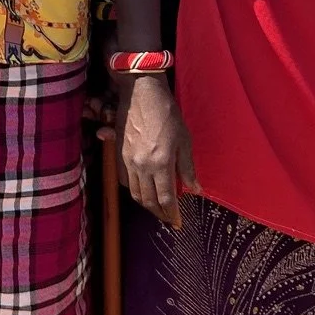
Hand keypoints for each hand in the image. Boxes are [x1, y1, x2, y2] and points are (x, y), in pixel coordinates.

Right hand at [99, 74, 199, 228]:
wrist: (141, 93)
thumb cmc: (167, 114)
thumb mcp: (184, 140)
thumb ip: (188, 168)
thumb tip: (195, 189)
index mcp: (160, 164)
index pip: (166, 199)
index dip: (172, 213)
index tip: (177, 222)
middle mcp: (142, 167)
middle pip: (148, 200)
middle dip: (158, 213)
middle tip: (168, 218)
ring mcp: (127, 161)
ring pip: (134, 193)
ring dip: (145, 204)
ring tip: (156, 207)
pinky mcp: (118, 154)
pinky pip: (124, 180)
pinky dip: (134, 189)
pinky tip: (142, 188)